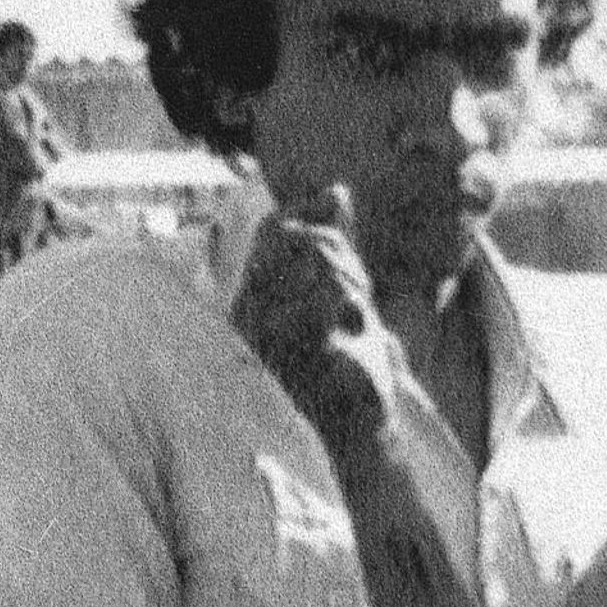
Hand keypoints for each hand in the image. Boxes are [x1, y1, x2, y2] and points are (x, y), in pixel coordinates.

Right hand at [230, 191, 392, 451]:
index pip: (274, 227)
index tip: (343, 221)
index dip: (312, 214)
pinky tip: (356, 324)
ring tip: (356, 311)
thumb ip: (335, 239)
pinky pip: (328, 292)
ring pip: (314, 258)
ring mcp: (265, 328)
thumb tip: (336, 190)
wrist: (359, 416)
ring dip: (349, 278)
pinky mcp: (292, 346)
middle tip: (357, 284)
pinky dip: (353, 301)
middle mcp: (247, 309)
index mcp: (252, 293)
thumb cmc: (347, 353)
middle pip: (295, 237)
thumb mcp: (342, 286)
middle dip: (337, 249)